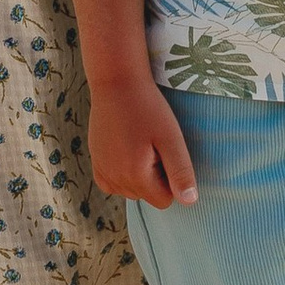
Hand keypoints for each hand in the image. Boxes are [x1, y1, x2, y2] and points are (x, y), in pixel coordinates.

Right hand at [89, 75, 198, 206]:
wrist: (116, 83)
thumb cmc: (148, 107)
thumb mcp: (171, 138)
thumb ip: (180, 172)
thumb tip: (189, 201)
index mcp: (135, 177)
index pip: (164, 200)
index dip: (170, 178)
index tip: (166, 152)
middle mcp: (114, 181)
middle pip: (147, 195)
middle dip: (155, 176)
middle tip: (152, 143)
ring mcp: (102, 172)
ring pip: (131, 190)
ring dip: (139, 173)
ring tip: (139, 141)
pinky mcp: (96, 164)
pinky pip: (115, 182)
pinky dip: (123, 170)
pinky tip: (126, 147)